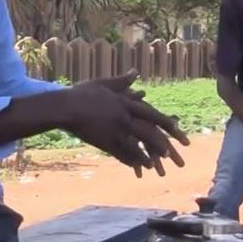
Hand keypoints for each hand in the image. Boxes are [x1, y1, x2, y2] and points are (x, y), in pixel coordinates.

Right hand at [66, 72, 188, 175]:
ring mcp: (114, 131)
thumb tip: (136, 73)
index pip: (151, 114)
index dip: (165, 122)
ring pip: (136, 146)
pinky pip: (121, 154)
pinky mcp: (104, 142)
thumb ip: (122, 82)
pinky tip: (137, 168)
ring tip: (156, 165)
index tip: (177, 128)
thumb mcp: (104, 84)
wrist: (65, 107)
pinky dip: (130, 161)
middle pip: (147, 132)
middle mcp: (123, 118)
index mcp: (125, 104)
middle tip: (172, 153)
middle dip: (161, 144)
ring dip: (147, 157)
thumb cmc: (82, 93)